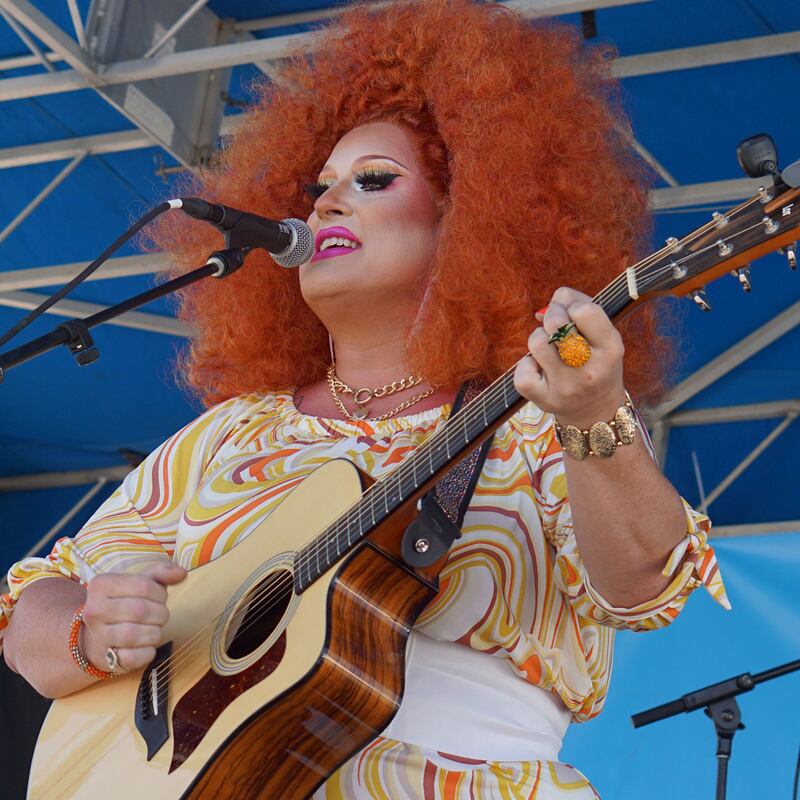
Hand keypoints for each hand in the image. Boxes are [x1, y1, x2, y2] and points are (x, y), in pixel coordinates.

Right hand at [80, 561, 186, 671]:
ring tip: (153, 629)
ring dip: (154, 633)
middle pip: (140, 610)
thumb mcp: (139, 582)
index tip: (160, 598)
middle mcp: (94, 610)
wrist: (96, 635)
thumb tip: (182, 573)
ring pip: (135, 635)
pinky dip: (147, 652)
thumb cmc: (124, 603)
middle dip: (160, 614)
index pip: (143, 585)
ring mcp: (97, 636)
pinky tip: (146, 645)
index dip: (160, 593)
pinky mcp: (104, 659)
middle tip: (160, 616)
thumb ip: (161, 573)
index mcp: (102, 585)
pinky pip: (133, 658)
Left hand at [513, 287, 625, 427]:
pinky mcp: (545, 400)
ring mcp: (567, 387)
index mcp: (611, 348)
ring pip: (536, 343)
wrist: (596, 412)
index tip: (574, 315)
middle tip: (556, 326)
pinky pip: (522, 372)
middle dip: (552, 316)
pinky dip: (526, 366)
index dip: (573, 305)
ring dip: (539, 339)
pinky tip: (540, 369)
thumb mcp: (603, 335)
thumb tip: (544, 308)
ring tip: (550, 348)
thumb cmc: (596, 362)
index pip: (584, 311)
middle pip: (556, 323)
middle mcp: (590, 369)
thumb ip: (579, 307)